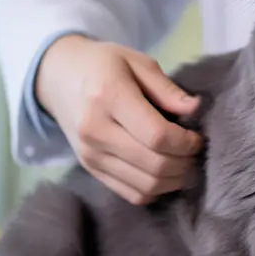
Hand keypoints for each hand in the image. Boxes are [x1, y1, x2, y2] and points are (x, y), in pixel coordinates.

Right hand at [35, 35, 202, 204]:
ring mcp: (90, 154)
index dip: (186, 142)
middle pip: (154, 164)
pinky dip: (155, 189)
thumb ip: (166, 88)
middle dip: (185, 163)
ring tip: (184, 163)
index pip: (156, 135)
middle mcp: (96, 130)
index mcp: (108, 96)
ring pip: (146, 185)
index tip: (196, 136)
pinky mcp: (90, 169)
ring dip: (174, 180)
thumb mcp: (136, 61)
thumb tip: (195, 109)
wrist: (58, 78)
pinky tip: (165, 173)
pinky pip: (131, 194)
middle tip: (195, 151)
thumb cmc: (103, 65)